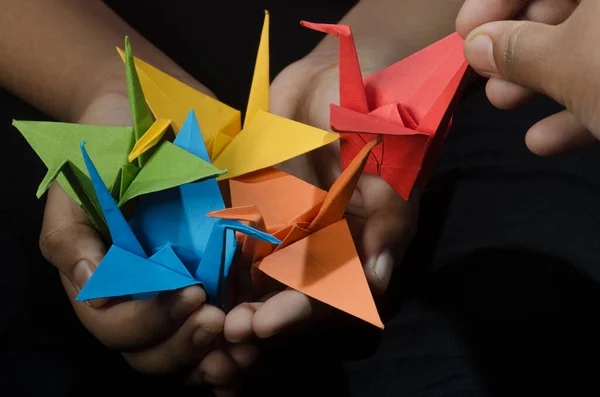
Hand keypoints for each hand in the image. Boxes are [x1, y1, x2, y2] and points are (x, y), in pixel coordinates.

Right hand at [39, 89, 246, 391]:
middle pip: (151, 350)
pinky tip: (253, 350)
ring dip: (213, 358)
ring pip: (186, 349)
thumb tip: (93, 282)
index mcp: (102, 283)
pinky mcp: (213, 282)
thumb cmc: (111, 147)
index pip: (116, 325)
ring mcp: (176, 294)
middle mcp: (138, 297)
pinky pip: (219, 327)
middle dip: (185, 346)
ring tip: (244, 353)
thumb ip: (72, 234)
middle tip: (220, 324)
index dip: (151, 321)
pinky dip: (233, 345)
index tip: (192, 293)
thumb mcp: (80, 183)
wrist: (156, 118)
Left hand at [224, 54, 418, 341]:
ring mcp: (287, 227)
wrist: (342, 77)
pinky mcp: (258, 204)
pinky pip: (236, 236)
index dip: (296, 313)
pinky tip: (195, 273)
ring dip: (233, 295)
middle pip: (287, 293)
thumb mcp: (393, 173)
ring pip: (258, 272)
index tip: (262, 327)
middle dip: (259, 314)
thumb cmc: (379, 124)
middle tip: (226, 330)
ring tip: (205, 312)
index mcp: (356, 247)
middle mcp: (321, 246)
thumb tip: (375, 282)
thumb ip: (388, 226)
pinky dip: (219, 257)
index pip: (328, 294)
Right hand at [456, 0, 599, 155]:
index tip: (466, 32)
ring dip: (538, 79)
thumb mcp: (567, 60)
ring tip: (503, 101)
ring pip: (586, 49)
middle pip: (561, 9)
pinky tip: (545, 139)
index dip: (494, 1)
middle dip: (516, 44)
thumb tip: (477, 46)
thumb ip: (517, 50)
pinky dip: (578, 108)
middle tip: (485, 71)